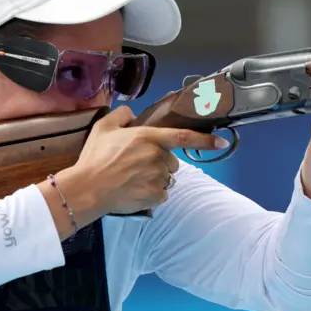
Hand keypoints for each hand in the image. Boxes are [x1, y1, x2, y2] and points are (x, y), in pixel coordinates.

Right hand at [63, 106, 227, 220]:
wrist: (87, 188)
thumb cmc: (95, 157)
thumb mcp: (103, 127)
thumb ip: (121, 115)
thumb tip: (132, 114)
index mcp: (149, 138)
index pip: (185, 137)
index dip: (206, 140)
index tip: (222, 142)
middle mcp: (158, 157)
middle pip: (172, 161)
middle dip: (160, 162)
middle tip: (137, 165)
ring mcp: (158, 178)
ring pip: (166, 178)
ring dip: (155, 178)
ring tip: (132, 179)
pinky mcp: (155, 196)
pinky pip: (161, 194)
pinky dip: (151, 193)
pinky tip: (134, 190)